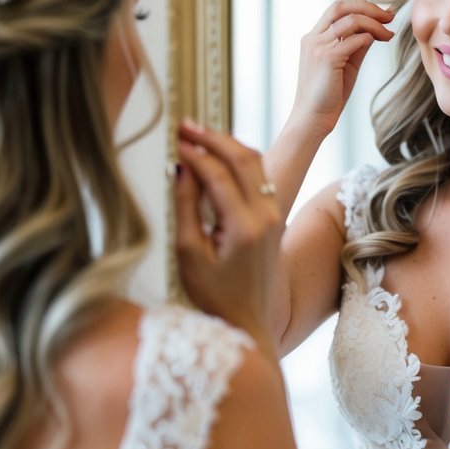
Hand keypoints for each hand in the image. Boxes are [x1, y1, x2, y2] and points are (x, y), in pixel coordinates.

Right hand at [174, 121, 282, 347]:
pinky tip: (217, 155)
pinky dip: (238, 159)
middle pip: (243, 158)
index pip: (218, 174)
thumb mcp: (188, 253)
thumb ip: (185, 206)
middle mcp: (267, 216)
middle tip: (185, 126)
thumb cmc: (213, 296)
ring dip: (228, 143)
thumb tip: (181, 168)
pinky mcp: (274, 217)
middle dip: (213, 138)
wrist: (246, 322)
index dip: (194, 153)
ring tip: (199, 134)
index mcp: (245, 227)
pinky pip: (259, 176)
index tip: (174, 140)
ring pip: (256, 162)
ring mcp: (275, 215)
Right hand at [289, 0, 394, 137]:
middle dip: (368, 7)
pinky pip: (354, 39)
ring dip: (375, 23)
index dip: (361, 6)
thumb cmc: (328, 95)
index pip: (337, 9)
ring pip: (351, 20)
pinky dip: (370, 37)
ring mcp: (318, 46)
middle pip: (341, 6)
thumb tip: (373, 31)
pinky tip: (381, 41)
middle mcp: (313, 38)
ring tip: (389, 34)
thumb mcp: (345, 64)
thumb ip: (355, 46)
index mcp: (314, 38)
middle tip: (390, 16)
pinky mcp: (327, 58)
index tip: (383, 14)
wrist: (312, 119)